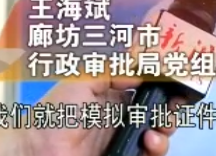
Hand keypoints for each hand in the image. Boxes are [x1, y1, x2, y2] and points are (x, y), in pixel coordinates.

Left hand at [19, 76, 178, 155]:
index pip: (149, 86)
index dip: (165, 83)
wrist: (37, 151)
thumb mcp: (82, 80)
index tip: (179, 79)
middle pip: (160, 110)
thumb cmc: (56, 112)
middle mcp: (123, 116)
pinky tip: (149, 143)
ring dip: (165, 130)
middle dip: (172, 108)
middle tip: (173, 108)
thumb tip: (142, 69)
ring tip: (155, 132)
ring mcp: (125, 140)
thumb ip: (114, 71)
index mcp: (115, 94)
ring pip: (159, 134)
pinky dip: (157, 149)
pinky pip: (150, 154)